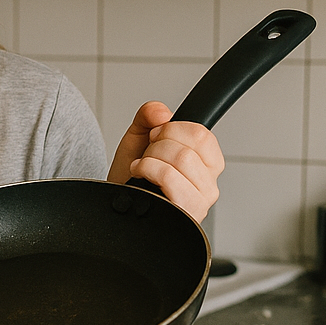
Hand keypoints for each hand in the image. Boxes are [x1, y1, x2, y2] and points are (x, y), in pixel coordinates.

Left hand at [108, 101, 224, 222]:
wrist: (117, 206)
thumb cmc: (131, 178)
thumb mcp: (138, 138)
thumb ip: (149, 115)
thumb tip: (161, 112)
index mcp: (207, 165)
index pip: (203, 135)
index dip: (173, 129)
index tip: (155, 136)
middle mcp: (209, 185)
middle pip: (190, 146)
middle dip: (158, 144)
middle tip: (147, 155)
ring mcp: (199, 201)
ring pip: (181, 158)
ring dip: (150, 158)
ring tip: (142, 167)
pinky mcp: (185, 212)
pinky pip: (169, 175)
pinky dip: (147, 168)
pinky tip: (138, 175)